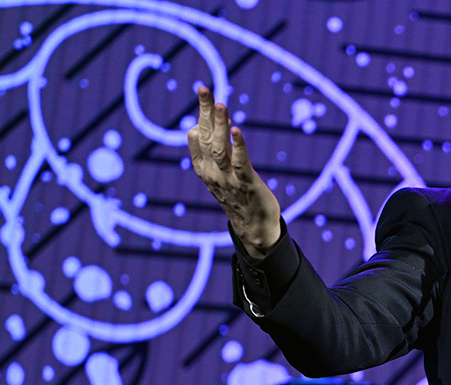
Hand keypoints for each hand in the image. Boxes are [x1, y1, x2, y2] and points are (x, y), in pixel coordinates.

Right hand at [188, 86, 281, 257]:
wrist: (253, 228)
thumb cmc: (237, 197)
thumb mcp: (219, 173)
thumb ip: (210, 151)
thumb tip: (200, 127)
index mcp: (203, 168)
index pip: (197, 136)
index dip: (201, 116)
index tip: (205, 95)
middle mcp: (211, 172)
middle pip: (206, 137)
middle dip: (205, 112)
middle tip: (204, 88)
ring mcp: (228, 179)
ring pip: (220, 148)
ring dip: (219, 125)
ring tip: (220, 104)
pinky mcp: (247, 184)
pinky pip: (240, 163)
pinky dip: (238, 146)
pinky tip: (236, 130)